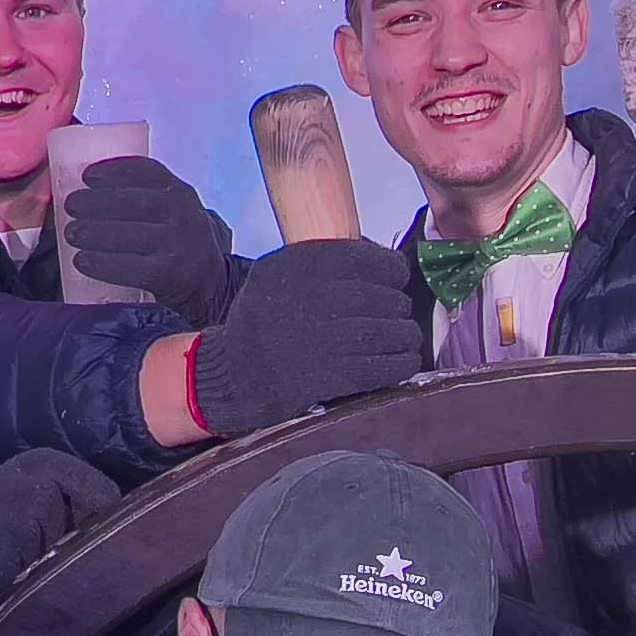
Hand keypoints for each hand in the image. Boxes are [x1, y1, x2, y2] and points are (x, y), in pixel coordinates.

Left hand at [60, 155, 234, 320]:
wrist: (208, 283)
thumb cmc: (175, 241)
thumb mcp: (171, 211)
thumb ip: (143, 198)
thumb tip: (84, 193)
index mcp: (179, 191)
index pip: (146, 172)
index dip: (115, 170)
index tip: (87, 176)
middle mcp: (183, 214)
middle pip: (133, 202)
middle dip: (96, 202)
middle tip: (71, 205)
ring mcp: (178, 244)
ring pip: (128, 234)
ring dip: (94, 232)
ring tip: (71, 233)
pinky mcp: (169, 274)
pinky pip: (130, 267)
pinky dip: (102, 264)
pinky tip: (82, 261)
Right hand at [186, 238, 422, 436]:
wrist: (229, 374)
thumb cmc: (263, 323)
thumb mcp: (275, 277)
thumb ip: (320, 263)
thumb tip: (382, 258)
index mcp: (292, 266)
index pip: (361, 258)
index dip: (391, 268)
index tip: (397, 277)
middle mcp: (303, 298)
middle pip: (378, 297)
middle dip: (398, 306)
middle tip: (400, 313)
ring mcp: (313, 339)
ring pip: (384, 332)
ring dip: (404, 335)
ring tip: (406, 337)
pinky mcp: (322, 376)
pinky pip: (378, 366)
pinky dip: (399, 363)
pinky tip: (403, 360)